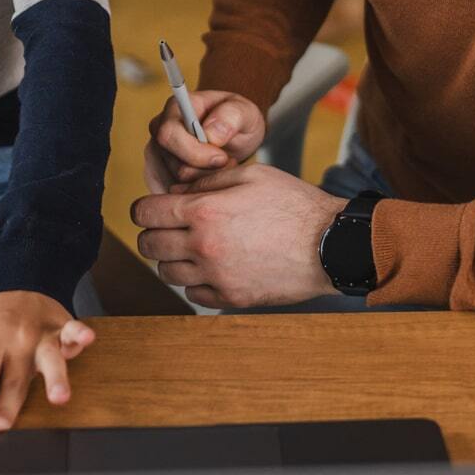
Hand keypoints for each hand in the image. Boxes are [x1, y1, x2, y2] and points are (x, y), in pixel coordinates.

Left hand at [0, 291, 95, 431]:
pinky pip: (72, 331)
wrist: (19, 286)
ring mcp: (41, 337)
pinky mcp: (61, 330)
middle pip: (15, 378)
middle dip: (9, 402)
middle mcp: (16, 342)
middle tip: (1, 424)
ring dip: (55, 378)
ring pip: (49, 360)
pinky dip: (80, 335)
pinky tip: (87, 339)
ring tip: (59, 397)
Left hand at [130, 163, 343, 308]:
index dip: (144, 208)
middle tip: (168, 228)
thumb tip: (176, 193)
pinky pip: (193, 294)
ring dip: (173, 259)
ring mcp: (217, 277)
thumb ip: (208, 181)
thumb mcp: (251, 175)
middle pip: (149, 246)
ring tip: (192, 248)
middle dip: (152, 234)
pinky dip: (195, 282)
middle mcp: (204, 247)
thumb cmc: (294, 204)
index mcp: (204, 212)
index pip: (146, 213)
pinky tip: (212, 268)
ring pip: (167, 273)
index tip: (152, 209)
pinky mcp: (232, 298)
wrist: (330, 244)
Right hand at [144, 90, 266, 192]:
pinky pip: (176, 195)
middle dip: (205, 170)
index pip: (168, 135)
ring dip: (205, 181)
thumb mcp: (245, 112)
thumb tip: (211, 134)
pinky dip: (199, 192)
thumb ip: (231, 116)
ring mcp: (158, 155)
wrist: (235, 138)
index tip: (222, 158)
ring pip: (177, 182)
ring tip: (222, 167)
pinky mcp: (161, 176)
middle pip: (173, 164)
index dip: (194, 152)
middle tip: (227, 163)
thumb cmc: (237, 120)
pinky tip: (212, 179)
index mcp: (175, 109)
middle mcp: (160, 131)